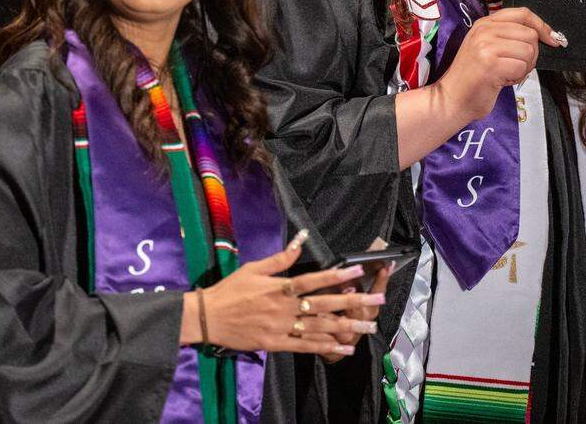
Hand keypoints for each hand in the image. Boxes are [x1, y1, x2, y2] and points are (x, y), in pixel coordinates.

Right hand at [180, 235, 385, 356]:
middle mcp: (285, 308)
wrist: (208, 318)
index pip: (314, 279)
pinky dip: (326, 347)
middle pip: (324, 304)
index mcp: (280, 287)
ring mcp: (282, 328)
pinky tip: (344, 347)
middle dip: (353, 303)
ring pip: (320, 327)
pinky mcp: (276, 344)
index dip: (337, 275)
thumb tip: (301, 239)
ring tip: (369, 327)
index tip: (359, 271)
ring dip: (347, 327)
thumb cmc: (231, 290)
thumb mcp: (254, 268)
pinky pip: (305, 346)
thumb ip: (281, 256)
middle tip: (377, 301)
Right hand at [434, 7, 559, 121]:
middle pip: (530, 34)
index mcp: (485, 23)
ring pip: (529, 51)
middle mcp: (484, 30)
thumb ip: (509, 37)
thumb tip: (543, 35)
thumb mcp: (488, 48)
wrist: (451, 99)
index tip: (552, 39)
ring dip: (524, 68)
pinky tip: (501, 81)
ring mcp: (486, 45)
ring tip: (505, 74)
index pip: (522, 13)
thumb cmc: (475, 78)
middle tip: (514, 67)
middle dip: (531, 55)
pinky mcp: (490, 63)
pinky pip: (521, 67)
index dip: (542, 25)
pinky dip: (516, 78)